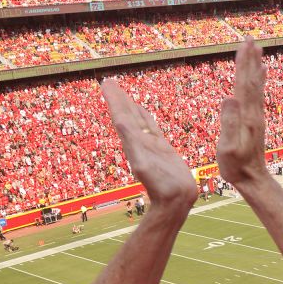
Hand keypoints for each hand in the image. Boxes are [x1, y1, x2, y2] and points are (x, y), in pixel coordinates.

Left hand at [102, 79, 196, 208]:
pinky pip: (151, 128)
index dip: (114, 100)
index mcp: (132, 142)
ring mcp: (150, 145)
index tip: (106, 83)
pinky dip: (145, 117)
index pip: (121, 116)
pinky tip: (142, 111)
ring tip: (123, 93)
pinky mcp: (162, 149)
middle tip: (109, 81)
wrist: (176, 201)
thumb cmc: (162, 185)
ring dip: (130, 106)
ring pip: (138, 120)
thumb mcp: (144, 161)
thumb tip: (119, 120)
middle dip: (119, 99)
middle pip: (127, 115)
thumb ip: (133, 141)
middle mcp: (138, 142)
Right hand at [216, 37, 267, 184]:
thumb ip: (229, 123)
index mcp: (246, 116)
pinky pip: (257, 95)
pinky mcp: (256, 121)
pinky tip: (259, 75)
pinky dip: (258, 81)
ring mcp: (257, 116)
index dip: (244, 63)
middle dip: (251, 59)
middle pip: (252, 80)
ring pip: (256, 86)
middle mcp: (254, 113)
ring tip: (257, 50)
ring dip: (255, 66)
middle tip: (251, 38)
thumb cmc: (236, 166)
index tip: (244, 44)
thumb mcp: (228, 147)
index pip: (244, 83)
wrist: (253, 179)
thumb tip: (229, 98)